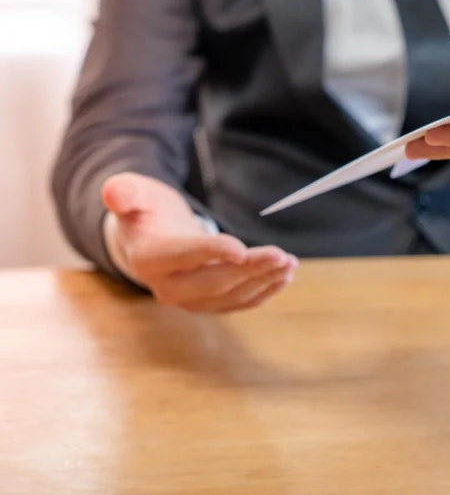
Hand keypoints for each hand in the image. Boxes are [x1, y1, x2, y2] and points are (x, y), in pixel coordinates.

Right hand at [102, 173, 297, 312]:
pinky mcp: (205, 302)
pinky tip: (282, 278)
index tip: (240, 247)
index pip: (182, 256)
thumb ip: (125, 192)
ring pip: (229, 296)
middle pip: (213, 282)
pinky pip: (236, 303)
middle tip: (281, 255)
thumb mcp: (132, 192)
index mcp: (148, 257)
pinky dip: (261, 293)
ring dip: (263, 282)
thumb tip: (113, 192)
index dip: (210, 252)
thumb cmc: (144, 210)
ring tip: (289, 264)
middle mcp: (166, 286)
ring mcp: (187, 299)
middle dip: (250, 269)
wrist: (146, 236)